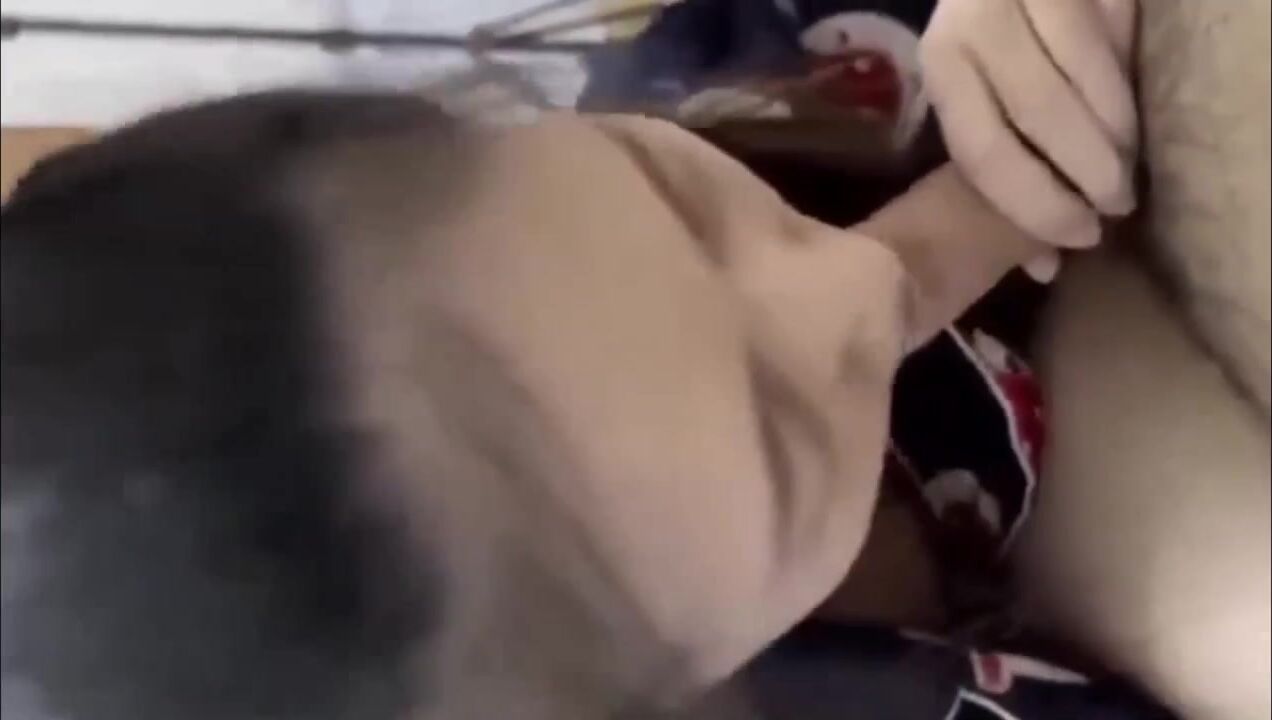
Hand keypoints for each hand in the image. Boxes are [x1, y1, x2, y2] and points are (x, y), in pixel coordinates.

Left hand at [920, 0, 1137, 279]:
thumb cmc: (991, 47)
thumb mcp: (980, 93)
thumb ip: (1007, 170)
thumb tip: (1045, 266)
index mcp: (943, 66)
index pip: (983, 151)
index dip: (1035, 202)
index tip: (1081, 235)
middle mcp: (974, 25)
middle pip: (1040, 114)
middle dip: (1088, 171)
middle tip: (1119, 203)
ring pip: (1087, 73)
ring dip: (1117, 130)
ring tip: (1131, 160)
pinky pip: (1116, 31)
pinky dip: (1128, 76)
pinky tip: (1132, 104)